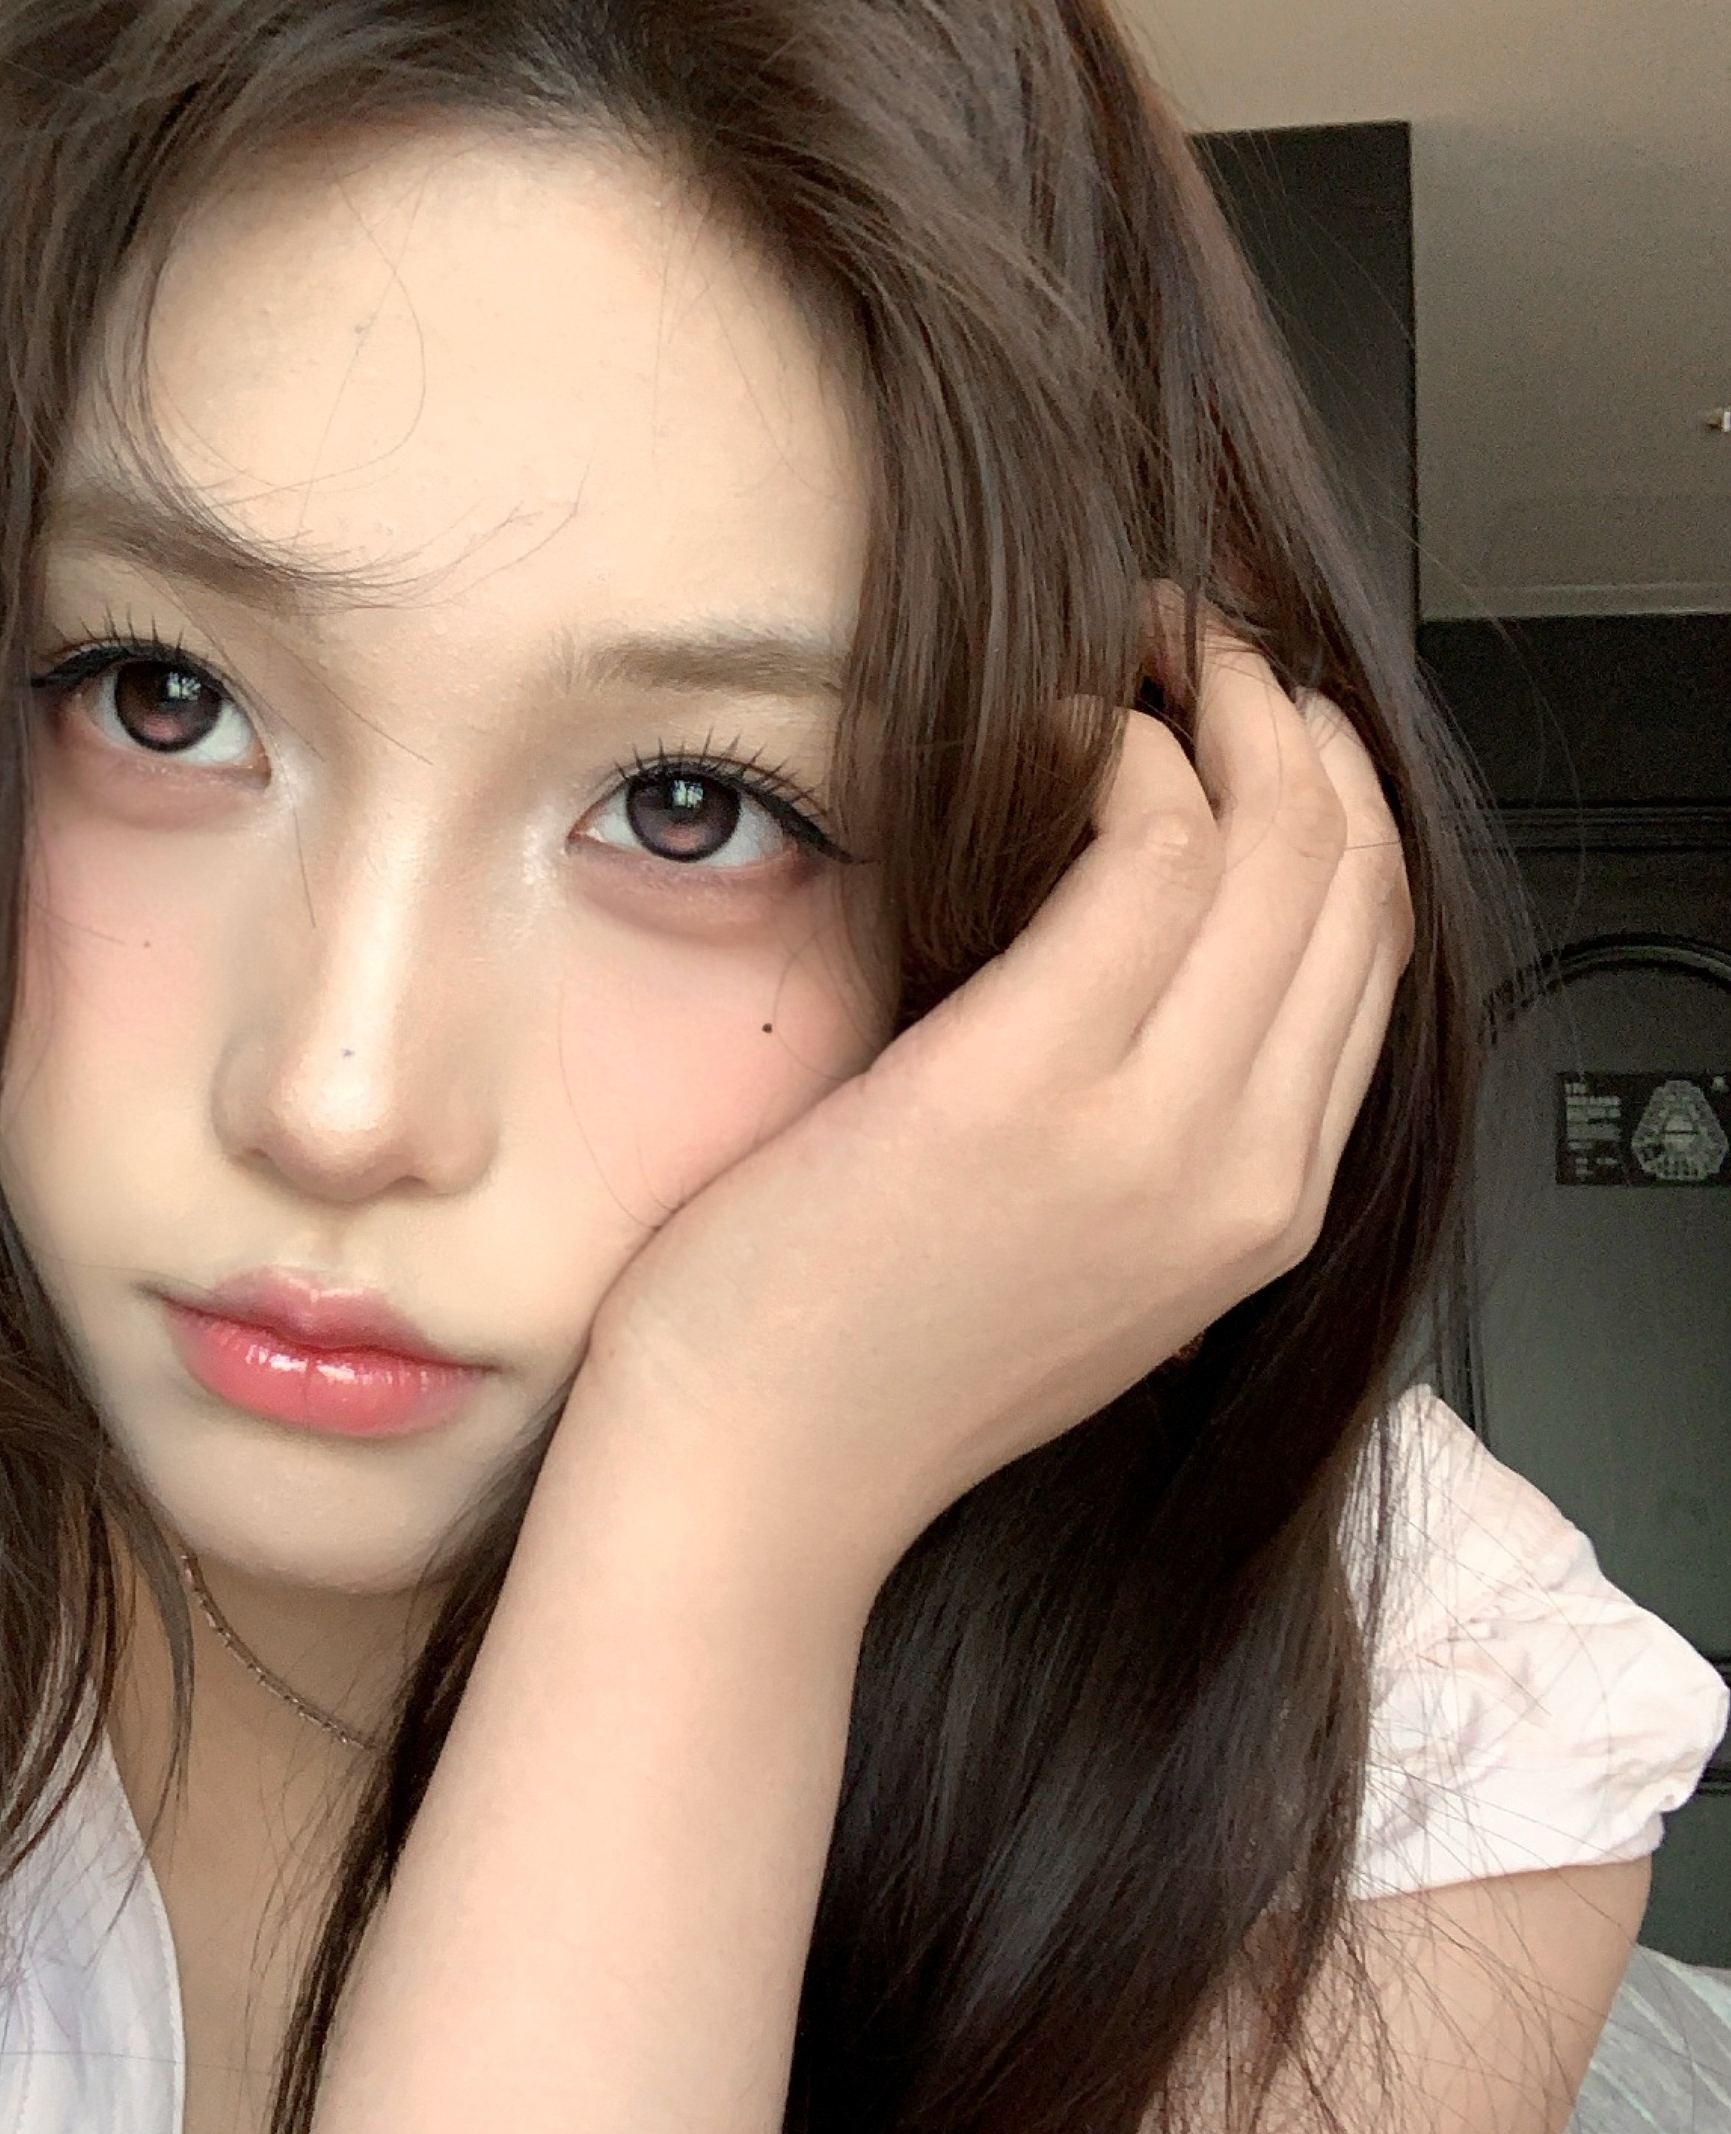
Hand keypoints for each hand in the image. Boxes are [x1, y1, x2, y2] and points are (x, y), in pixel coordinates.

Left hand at [578, 627, 1414, 1598]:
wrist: (760, 1487)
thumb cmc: (869, 1365)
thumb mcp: (1078, 1264)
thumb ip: (1154, 1134)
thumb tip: (1157, 969)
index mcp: (1266, 1212)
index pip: (1373, 948)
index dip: (1331, 799)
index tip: (1255, 723)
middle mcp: (1245, 1171)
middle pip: (1353, 873)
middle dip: (1290, 719)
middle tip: (1202, 646)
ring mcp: (1152, 1133)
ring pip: (1277, 839)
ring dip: (1213, 704)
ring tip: (1135, 653)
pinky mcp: (1027, 1086)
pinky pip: (1147, 846)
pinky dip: (1114, 749)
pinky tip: (1048, 732)